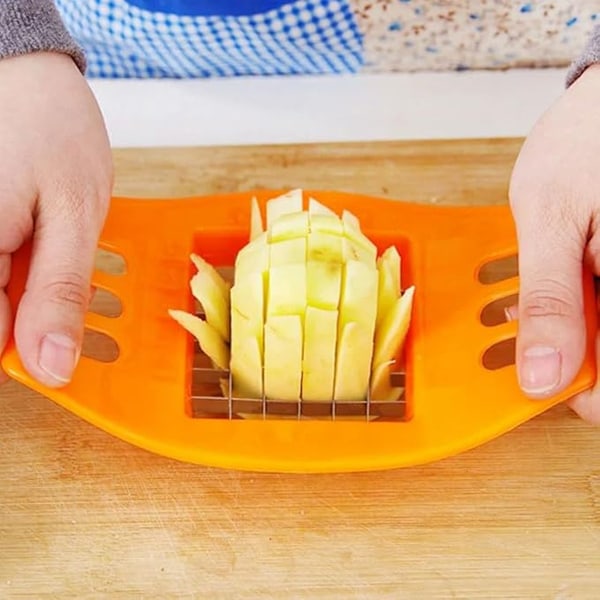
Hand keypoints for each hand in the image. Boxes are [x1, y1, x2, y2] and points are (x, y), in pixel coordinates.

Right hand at [0, 52, 111, 386]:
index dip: (36, 345)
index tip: (65, 331)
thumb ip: (58, 292)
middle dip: (29, 304)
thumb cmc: (49, 128)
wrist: (16, 67)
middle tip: (51, 256)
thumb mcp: (73, 214)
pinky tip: (27, 230)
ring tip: (39, 233)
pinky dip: (15, 262)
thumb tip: (51, 367)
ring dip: (24, 281)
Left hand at [509, 64, 599, 423]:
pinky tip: (560, 276)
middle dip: (571, 350)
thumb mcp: (550, 219)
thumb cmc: (584, 142)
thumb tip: (544, 376)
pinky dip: (580, 298)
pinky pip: (598, 297)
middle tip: (531, 327)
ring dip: (572, 324)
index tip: (542, 382)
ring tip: (540, 290)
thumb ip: (550, 300)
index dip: (585, 393)